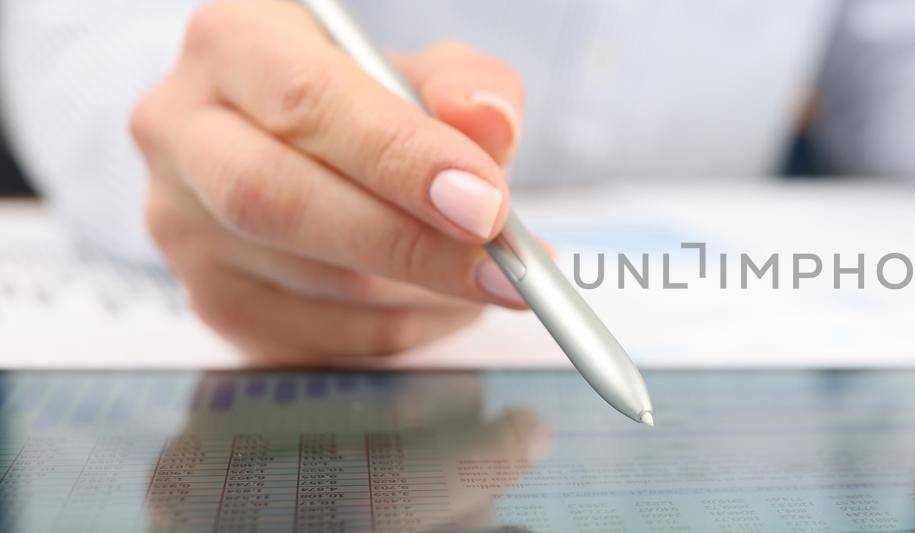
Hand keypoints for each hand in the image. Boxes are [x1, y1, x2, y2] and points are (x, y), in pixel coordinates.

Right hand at [131, 1, 529, 361]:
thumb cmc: (373, 105)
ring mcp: (182, 223)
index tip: (484, 204)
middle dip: (409, 244)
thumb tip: (490, 124)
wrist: (314, 152)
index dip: (401, 160)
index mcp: (231, 43)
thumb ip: (471, 87)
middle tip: (503, 268)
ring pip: (306, 278)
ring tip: (487, 277)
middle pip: (279, 201)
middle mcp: (181, 128)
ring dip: (419, 293)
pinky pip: (315, 336)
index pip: (307, 102)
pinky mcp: (210, 299)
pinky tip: (439, 301)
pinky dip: (400, 328)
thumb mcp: (428, 72)